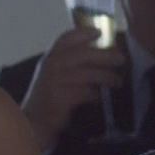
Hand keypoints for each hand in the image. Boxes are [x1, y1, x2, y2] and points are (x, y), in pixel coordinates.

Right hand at [19, 26, 127, 150]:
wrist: (33, 122)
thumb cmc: (47, 98)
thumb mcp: (53, 76)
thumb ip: (68, 64)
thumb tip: (98, 56)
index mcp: (49, 58)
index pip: (66, 38)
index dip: (83, 33)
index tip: (99, 32)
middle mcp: (52, 66)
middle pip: (83, 54)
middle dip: (105, 55)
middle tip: (120, 58)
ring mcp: (57, 82)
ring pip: (88, 73)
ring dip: (106, 76)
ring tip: (117, 81)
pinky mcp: (63, 98)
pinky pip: (86, 92)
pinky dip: (95, 95)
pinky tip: (99, 98)